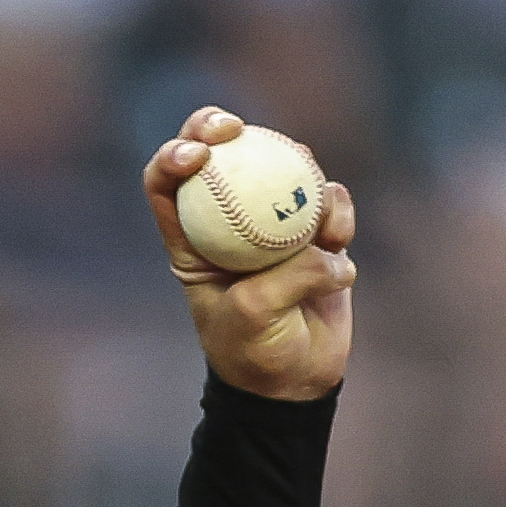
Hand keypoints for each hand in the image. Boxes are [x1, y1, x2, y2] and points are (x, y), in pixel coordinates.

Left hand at [144, 107, 354, 402]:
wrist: (295, 380)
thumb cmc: (257, 351)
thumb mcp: (253, 316)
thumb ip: (284, 275)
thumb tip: (324, 246)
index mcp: (190, 238)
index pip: (167, 181)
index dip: (174, 154)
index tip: (197, 154)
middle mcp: (228, 218)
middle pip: (218, 153)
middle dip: (218, 126)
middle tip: (236, 129)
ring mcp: (273, 218)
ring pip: (282, 167)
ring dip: (301, 178)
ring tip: (317, 224)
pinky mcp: (316, 229)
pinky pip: (330, 201)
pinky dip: (338, 214)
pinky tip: (339, 241)